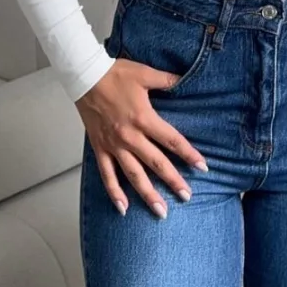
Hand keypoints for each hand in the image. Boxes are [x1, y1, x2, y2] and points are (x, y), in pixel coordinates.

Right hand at [77, 59, 208, 218]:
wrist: (84, 77)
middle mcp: (130, 136)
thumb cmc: (115, 74)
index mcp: (144, 118)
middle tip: (187, 196)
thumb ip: (167, 80)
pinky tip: (124, 208)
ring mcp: (114, 145)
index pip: (172, 141)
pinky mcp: (100, 148)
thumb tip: (184, 80)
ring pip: (134, 175)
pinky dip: (114, 192)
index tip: (202, 168)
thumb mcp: (145, 73)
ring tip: (161, 212)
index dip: (189, 154)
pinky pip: (107, 175)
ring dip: (148, 194)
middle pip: (156, 163)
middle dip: (173, 181)